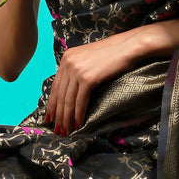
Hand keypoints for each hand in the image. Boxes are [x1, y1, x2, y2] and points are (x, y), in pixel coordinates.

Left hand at [45, 18, 178, 133]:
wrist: (128, 47)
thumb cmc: (112, 54)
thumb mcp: (88, 59)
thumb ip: (77, 70)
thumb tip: (71, 91)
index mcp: (67, 57)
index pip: (55, 85)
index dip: (52, 103)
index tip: (50, 117)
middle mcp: (68, 62)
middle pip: (60, 94)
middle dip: (59, 115)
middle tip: (59, 129)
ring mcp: (77, 70)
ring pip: (68, 100)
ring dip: (67, 118)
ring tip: (67, 131)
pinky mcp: (88, 78)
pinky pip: (80, 101)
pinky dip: (79, 114)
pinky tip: (79, 124)